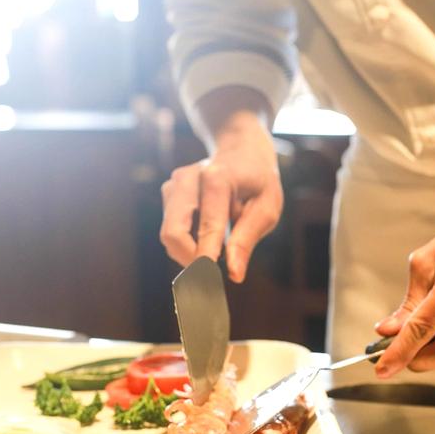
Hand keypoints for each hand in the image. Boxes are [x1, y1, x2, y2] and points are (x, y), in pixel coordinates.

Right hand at [160, 113, 282, 282]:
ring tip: (217, 247)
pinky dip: (187, 241)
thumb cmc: (258, 181)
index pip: (207, 226)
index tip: (206, 283)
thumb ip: (247, 239)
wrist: (240, 149)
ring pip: (168, 235)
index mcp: (217, 179)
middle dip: (189, 260)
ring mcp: (173, 184)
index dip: (204, 259)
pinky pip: (170, 229)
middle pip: (173, 233)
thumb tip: (234, 274)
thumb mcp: (267, 208)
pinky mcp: (168, 192)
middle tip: (212, 274)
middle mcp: (188, 179)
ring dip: (189, 251)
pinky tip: (207, 235)